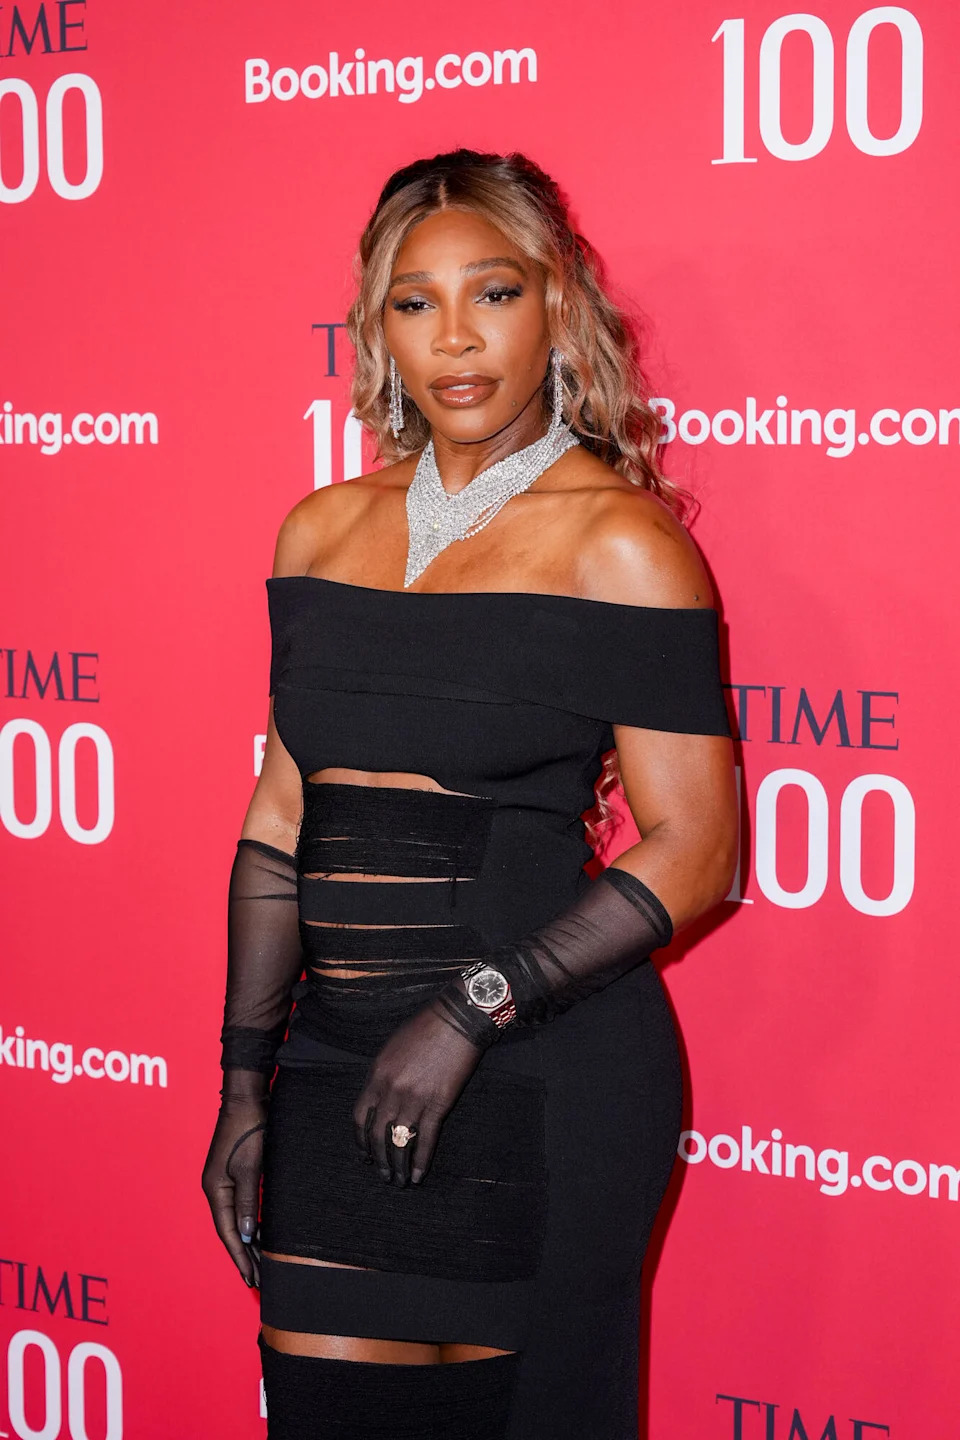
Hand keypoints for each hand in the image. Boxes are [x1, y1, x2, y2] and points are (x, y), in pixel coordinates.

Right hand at [201, 1091, 267, 1287]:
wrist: (247, 1098)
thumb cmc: (248, 1129)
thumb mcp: (250, 1167)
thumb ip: (248, 1201)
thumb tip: (248, 1234)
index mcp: (215, 1189)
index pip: (228, 1232)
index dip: (240, 1257)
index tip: (251, 1279)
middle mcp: (216, 1188)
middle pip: (230, 1229)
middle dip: (244, 1256)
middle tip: (258, 1281)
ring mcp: (224, 1180)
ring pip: (236, 1219)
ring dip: (248, 1241)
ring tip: (261, 1264)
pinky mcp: (234, 1172)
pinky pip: (241, 1206)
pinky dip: (251, 1222)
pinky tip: (261, 1233)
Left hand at [352, 996, 484, 1186]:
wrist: (456, 1020)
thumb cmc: (425, 1027)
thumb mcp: (391, 1047)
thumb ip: (382, 1074)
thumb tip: (379, 1097)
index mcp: (377, 1075)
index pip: (361, 1116)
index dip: (360, 1140)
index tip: (364, 1154)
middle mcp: (391, 1090)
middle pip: (378, 1134)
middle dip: (378, 1159)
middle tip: (382, 1174)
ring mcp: (414, 1099)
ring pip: (400, 1141)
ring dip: (397, 1165)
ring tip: (398, 1180)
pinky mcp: (438, 1104)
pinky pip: (426, 1139)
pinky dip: (420, 1161)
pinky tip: (418, 1175)